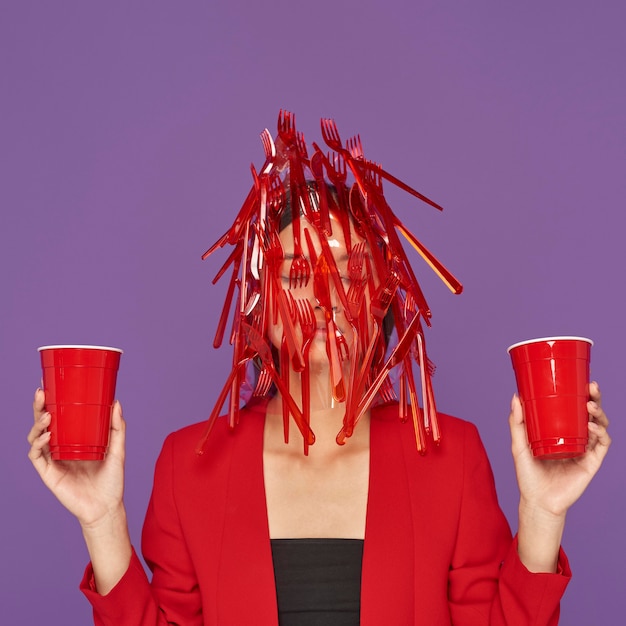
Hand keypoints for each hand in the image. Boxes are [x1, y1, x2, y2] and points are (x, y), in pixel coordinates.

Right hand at [27, 388, 126, 529]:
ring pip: (36, 437)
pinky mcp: (49, 474)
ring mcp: (53, 460)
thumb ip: (117, 427)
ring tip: (47, 414)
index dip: (52, 402)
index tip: (51, 385)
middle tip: (41, 392)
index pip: (59, 417)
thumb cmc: (112, 480)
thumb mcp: (118, 449)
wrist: (107, 507)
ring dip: (38, 424)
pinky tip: (46, 436)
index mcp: (74, 440)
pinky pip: (37, 457)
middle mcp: (60, 448)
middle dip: (39, 407)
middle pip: (43, 424)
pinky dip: (38, 444)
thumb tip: (116, 402)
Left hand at [510, 381, 610, 518]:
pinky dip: (599, 433)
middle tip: (592, 387)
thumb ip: (517, 423)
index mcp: (562, 431)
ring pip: (600, 426)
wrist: (537, 501)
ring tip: (590, 406)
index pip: (575, 408)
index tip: (580, 379)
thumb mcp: (519, 444)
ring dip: (599, 414)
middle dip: (595, 398)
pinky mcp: (591, 463)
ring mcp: (585, 450)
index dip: (581, 394)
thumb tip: (516, 396)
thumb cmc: (528, 474)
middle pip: (592, 414)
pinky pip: (601, 445)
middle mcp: (576, 439)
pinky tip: (590, 426)